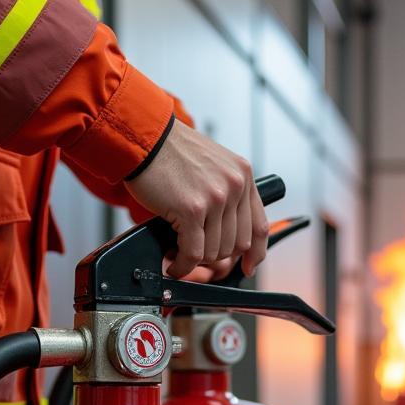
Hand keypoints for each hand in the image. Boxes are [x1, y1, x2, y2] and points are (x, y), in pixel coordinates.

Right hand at [126, 121, 268, 278]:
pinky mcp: (192, 209)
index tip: (248, 266)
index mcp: (243, 175)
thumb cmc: (170, 152)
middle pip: (236, 245)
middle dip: (214, 254)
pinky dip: (182, 265)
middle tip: (194, 250)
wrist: (144, 138)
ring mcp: (216, 198)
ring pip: (215, 252)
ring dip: (195, 258)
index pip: (259, 226)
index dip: (255, 254)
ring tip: (179, 250)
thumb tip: (227, 231)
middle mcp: (234, 185)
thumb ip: (226, 193)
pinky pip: (193, 253)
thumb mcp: (212, 166)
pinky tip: (173, 261)